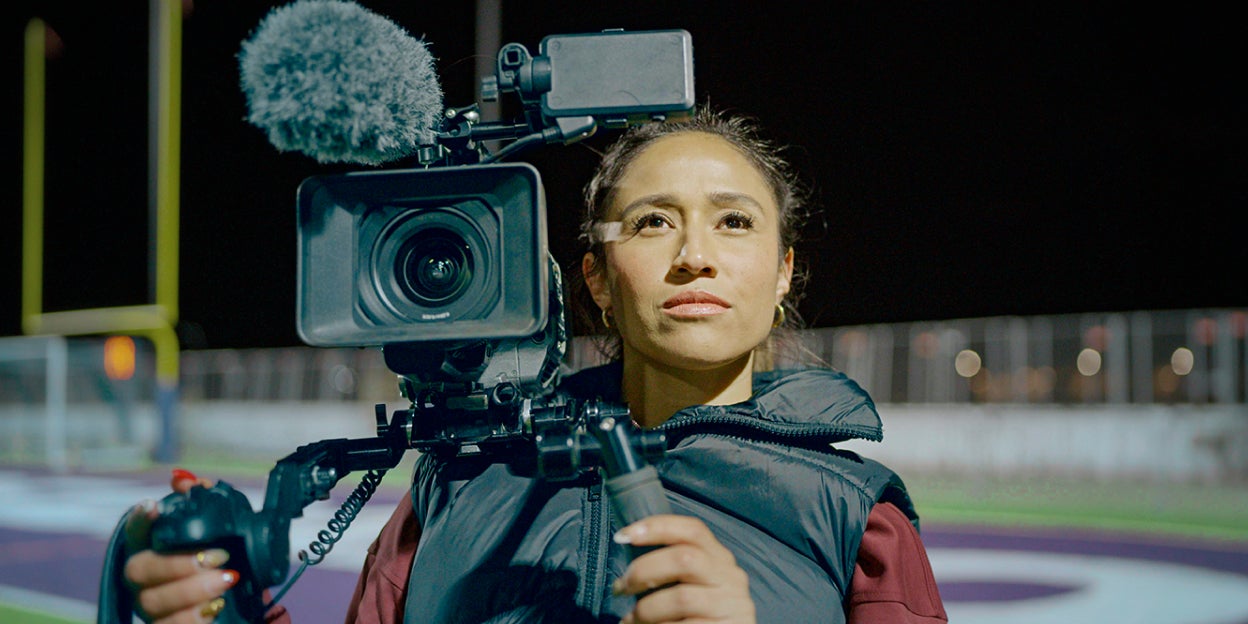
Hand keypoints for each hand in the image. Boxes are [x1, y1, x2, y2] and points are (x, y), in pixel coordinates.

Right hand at [122, 469, 239, 622]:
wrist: (238, 597)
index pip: (134, 530)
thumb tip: (184, 480)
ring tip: (227, 579)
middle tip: (217, 556)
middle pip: (139, 570)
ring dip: (192, 590)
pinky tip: (216, 606)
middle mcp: (141, 577)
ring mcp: (148, 605)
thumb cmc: (220, 556)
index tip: (153, 506)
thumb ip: (204, 502)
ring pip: (154, 601)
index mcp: (150, 547)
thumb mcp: (220, 529)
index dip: (140, 519)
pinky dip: (194, 617)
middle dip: (178, 564)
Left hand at [611, 515, 755, 623]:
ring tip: (629, 621)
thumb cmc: (700, 615)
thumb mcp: (696, 585)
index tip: (623, 536)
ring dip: (646, 609)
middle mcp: (731, 578)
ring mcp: (731, 605)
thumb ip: (674, 568)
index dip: (657, 527)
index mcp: (720, 559)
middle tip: (620, 588)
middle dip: (644, 570)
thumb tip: (629, 558)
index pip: (693, 530)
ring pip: (682, 598)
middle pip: (685, 559)